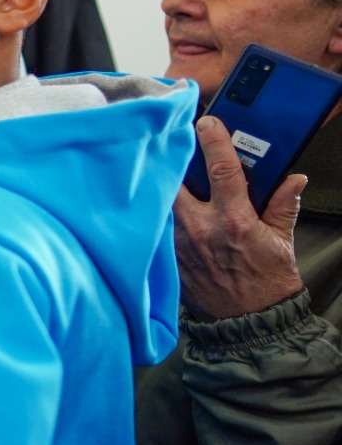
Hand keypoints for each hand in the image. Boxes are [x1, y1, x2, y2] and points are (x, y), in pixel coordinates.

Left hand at [174, 116, 305, 320]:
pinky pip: (155, 227)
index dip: (214, 141)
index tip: (207, 122)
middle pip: (175, 181)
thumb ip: (284, 205)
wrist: (248, 322)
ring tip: (160, 167)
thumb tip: (294, 178)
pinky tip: (151, 202)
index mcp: (233, 220)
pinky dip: (154, 213)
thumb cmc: (266, 282)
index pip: (221, 170)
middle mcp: (200, 229)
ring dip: (161, 186)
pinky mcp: (167, 258)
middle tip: (173, 142)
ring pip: (160, 203)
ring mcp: (179, 244)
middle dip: (173, 160)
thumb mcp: (282, 241)